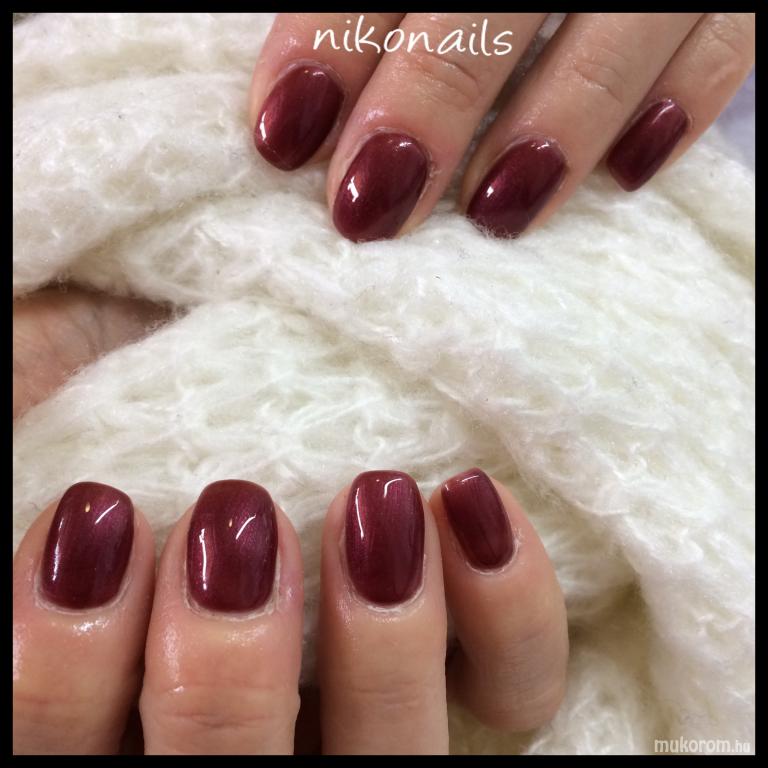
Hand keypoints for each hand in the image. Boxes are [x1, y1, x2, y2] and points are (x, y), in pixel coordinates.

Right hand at [14, 312, 567, 753]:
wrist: (253, 337)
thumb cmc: (148, 376)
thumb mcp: (63, 398)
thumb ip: (35, 441)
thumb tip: (48, 502)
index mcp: (121, 700)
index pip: (53, 752)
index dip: (59, 673)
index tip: (99, 520)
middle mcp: (248, 731)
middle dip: (227, 676)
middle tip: (236, 516)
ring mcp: (373, 709)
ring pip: (388, 760)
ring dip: (380, 646)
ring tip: (370, 496)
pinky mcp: (478, 663)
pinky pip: (516, 688)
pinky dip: (508, 614)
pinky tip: (467, 501)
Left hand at [249, 13, 753, 240]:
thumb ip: (366, 12)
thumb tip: (303, 111)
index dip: (328, 44)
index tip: (285, 138)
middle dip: (429, 104)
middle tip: (371, 210)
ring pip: (624, 21)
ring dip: (558, 125)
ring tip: (496, 214)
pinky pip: (731, 34)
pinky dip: (683, 102)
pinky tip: (628, 175)